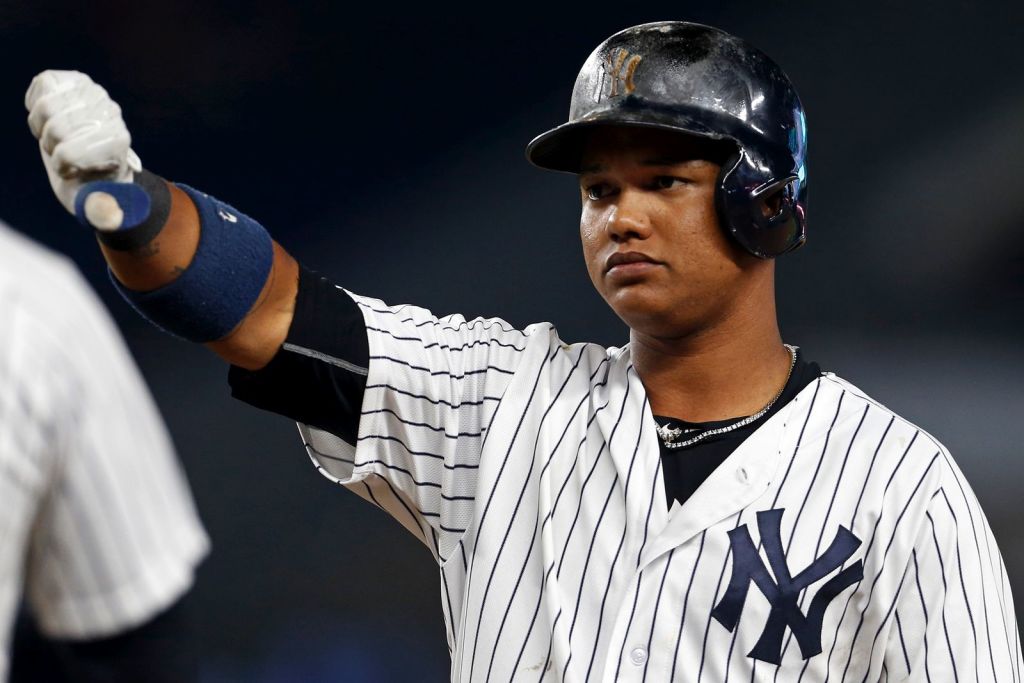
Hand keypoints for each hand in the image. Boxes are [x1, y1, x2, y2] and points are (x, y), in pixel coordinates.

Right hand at [25, 70, 141, 215]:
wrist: (92, 162)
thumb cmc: (93, 187)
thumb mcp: (99, 207)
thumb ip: (104, 212)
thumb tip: (110, 217)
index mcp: (118, 144)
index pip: (67, 153)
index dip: (62, 165)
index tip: (76, 170)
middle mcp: (111, 114)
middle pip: (54, 128)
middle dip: (51, 145)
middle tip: (67, 152)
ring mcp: (95, 94)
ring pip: (44, 106)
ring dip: (42, 126)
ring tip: (59, 136)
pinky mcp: (77, 80)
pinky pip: (43, 82)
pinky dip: (35, 103)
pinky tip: (50, 116)